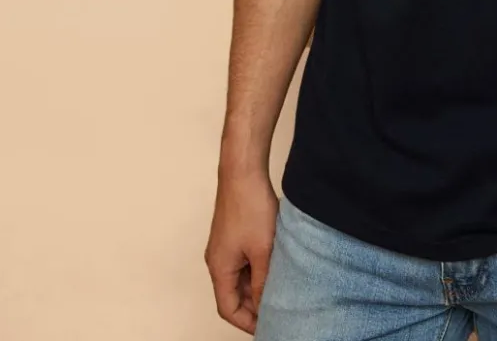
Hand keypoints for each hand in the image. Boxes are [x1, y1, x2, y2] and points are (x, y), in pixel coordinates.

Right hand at [205, 169, 278, 333]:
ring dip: (256, 286)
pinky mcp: (233, 235)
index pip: (228, 308)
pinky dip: (256, 269)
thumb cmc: (249, 207)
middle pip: (232, 294)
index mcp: (218, 268)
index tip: (267, 326)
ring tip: (279, 291)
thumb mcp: (262, 250)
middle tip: (278, 310)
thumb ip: (262, 280)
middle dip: (253, 305)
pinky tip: (275, 268)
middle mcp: (216, 259)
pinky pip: (242, 261)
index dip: (246, 322)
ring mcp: (224, 246)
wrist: (243, 171)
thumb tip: (264, 304)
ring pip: (239, 277)